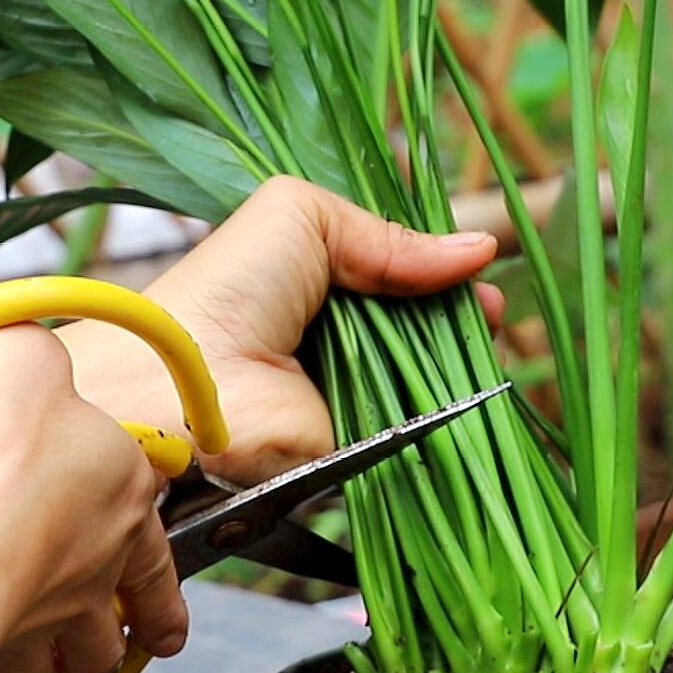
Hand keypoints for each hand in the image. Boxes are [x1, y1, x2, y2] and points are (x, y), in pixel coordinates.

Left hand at [0, 176, 503, 483]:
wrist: (183, 388)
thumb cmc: (224, 292)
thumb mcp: (302, 219)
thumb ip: (388, 235)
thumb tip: (478, 247)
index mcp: (315, 285)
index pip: (397, 281)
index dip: (441, 279)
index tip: (481, 277)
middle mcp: (333, 343)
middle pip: (420, 332)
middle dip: (460, 321)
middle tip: (489, 312)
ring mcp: (349, 400)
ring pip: (429, 383)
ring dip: (462, 365)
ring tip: (486, 340)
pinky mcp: (360, 454)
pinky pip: (419, 434)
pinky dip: (449, 416)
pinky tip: (476, 391)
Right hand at [0, 326, 184, 672]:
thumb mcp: (19, 354)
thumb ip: (29, 361)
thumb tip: (21, 363)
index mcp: (123, 497)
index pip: (157, 563)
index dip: (160, 601)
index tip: (165, 631)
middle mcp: (92, 571)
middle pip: (109, 638)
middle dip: (97, 644)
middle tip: (85, 643)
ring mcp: (39, 620)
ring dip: (44, 667)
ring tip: (25, 655)